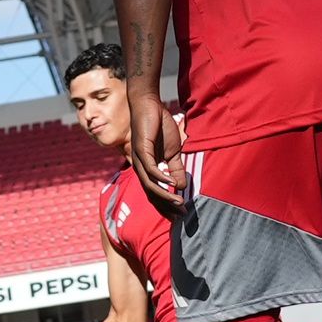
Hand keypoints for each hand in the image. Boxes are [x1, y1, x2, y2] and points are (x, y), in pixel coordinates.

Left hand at [128, 82, 185, 203]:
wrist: (149, 106)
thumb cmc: (159, 128)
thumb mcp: (173, 151)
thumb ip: (176, 168)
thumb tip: (182, 186)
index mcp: (148, 170)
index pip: (155, 193)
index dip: (167, 205)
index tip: (181, 214)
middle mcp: (140, 168)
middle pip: (151, 194)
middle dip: (167, 206)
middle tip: (181, 215)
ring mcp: (139, 160)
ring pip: (150, 184)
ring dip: (165, 195)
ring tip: (179, 202)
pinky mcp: (140, 150)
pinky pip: (150, 168)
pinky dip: (161, 177)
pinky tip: (171, 182)